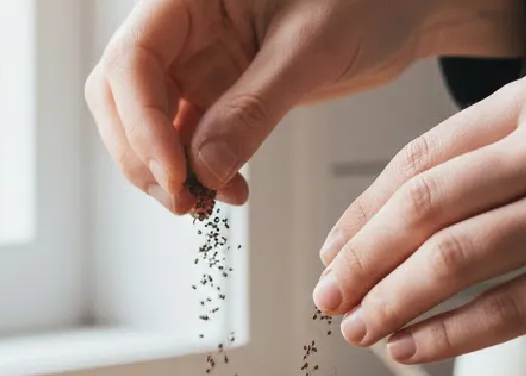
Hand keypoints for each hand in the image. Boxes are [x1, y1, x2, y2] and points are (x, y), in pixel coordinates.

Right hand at [86, 0, 523, 213]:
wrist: (404, 7)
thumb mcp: (312, 49)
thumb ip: (255, 107)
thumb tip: (204, 170)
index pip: (131, 62)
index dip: (141, 125)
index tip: (175, 175)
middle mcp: (182, 27)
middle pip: (121, 96)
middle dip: (142, 155)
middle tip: (182, 202)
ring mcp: (197, 62)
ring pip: (148, 124)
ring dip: (168, 171)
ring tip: (206, 205)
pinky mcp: (220, 93)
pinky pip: (189, 139)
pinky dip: (200, 172)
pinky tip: (230, 192)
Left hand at [314, 65, 525, 363]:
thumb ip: (510, 155)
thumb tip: (419, 216)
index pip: (420, 158)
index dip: (362, 210)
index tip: (334, 248)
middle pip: (420, 207)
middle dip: (358, 259)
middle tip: (327, 295)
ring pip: (451, 260)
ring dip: (390, 301)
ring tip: (358, 328)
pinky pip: (505, 312)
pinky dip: (446, 335)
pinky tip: (413, 348)